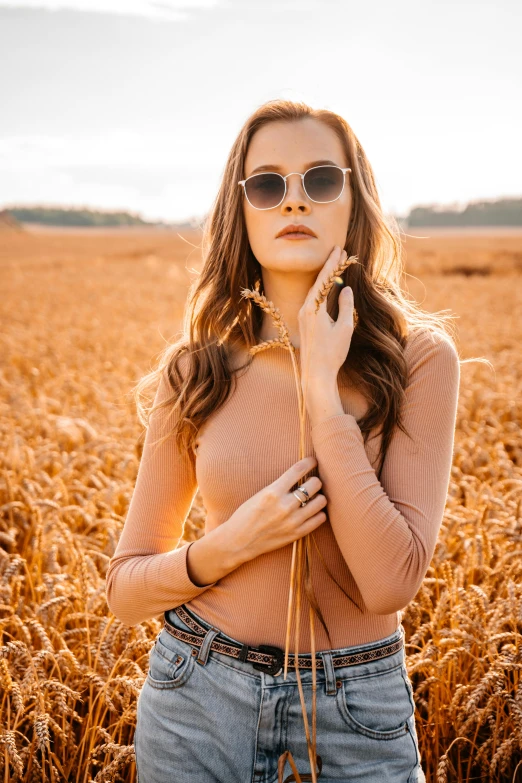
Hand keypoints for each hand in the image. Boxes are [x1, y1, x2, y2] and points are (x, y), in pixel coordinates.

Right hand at [224, 456, 327, 562]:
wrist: (238, 541)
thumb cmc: (246, 515)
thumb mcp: (260, 494)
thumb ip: (280, 486)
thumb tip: (300, 475)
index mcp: (273, 492)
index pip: (298, 470)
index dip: (310, 462)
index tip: (313, 461)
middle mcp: (285, 505)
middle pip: (315, 484)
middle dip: (315, 481)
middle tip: (312, 483)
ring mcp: (293, 521)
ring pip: (321, 501)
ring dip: (319, 497)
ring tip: (314, 497)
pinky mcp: (297, 533)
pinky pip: (320, 519)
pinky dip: (319, 513)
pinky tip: (313, 512)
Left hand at [297, 245, 355, 388]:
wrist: (316, 374)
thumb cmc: (331, 353)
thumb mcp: (344, 328)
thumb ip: (346, 306)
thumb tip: (345, 289)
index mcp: (313, 308)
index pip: (323, 280)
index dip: (332, 264)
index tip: (339, 250)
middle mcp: (305, 310)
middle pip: (317, 282)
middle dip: (328, 267)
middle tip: (337, 252)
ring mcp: (303, 317)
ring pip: (314, 291)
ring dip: (324, 278)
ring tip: (335, 265)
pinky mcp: (304, 324)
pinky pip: (313, 301)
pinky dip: (321, 290)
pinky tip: (327, 287)